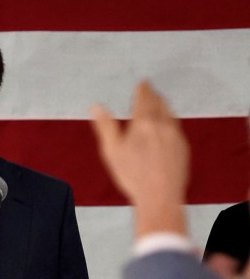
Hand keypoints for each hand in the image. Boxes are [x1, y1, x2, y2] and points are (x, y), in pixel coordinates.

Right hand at [90, 81, 189, 235]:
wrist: (160, 196)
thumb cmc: (133, 175)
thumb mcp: (111, 151)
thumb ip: (105, 126)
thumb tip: (96, 107)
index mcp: (143, 123)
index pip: (144, 98)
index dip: (143, 89)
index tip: (144, 82)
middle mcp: (162, 125)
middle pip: (160, 103)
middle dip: (154, 95)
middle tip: (150, 90)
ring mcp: (176, 136)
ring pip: (170, 113)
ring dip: (164, 105)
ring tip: (159, 103)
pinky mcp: (183, 148)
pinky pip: (176, 126)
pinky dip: (170, 120)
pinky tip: (167, 126)